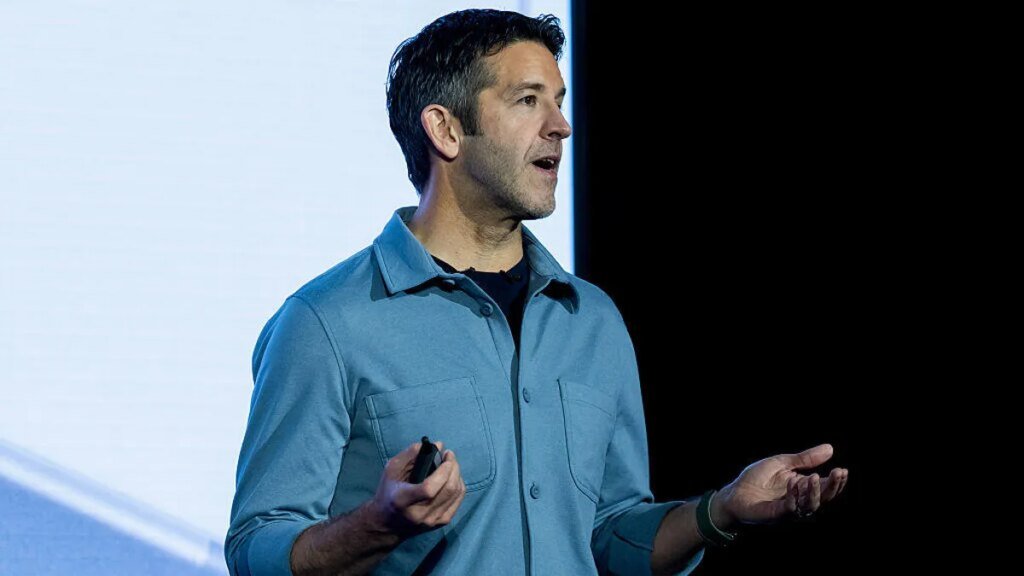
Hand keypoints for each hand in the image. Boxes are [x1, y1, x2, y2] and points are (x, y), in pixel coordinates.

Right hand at [369, 440, 466, 537]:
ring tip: (451, 464)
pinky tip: (453, 478)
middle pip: (447, 489)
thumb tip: (438, 445)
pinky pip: (457, 501)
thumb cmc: (387, 492)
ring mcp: (431, 520)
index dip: (442, 471)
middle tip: (449, 455)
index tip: (445, 456)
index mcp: (403, 500)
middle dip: (453, 468)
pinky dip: (459, 486)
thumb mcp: (392, 470)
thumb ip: (411, 454)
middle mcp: (419, 514)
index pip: (429, 488)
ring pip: (455, 494)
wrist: (385, 524)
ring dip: (457, 474)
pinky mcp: (440, 523)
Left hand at [714, 443, 848, 527]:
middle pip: (824, 498)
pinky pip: (790, 508)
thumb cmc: (756, 478)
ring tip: (815, 476)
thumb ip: (805, 458)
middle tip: (838, 472)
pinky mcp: (776, 515)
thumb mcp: (782, 462)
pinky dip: (793, 495)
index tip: (843, 470)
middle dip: (833, 486)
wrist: (734, 492)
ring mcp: (789, 509)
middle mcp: (800, 500)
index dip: (836, 481)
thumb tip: (830, 448)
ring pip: (811, 506)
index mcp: (802, 487)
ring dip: (815, 492)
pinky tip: (793, 482)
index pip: (826, 486)